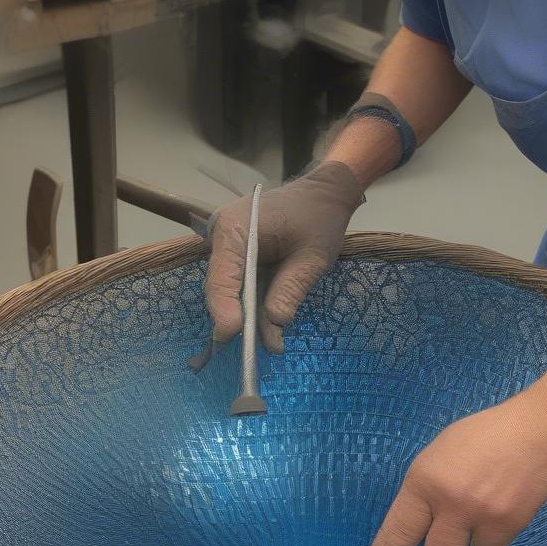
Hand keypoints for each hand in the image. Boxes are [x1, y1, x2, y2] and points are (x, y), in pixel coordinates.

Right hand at [201, 162, 364, 355]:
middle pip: (222, 287)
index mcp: (235, 229)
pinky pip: (241, 284)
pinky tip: (270, 326)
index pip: (222, 277)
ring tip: (272, 344)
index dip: (225, 310)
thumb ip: (291, 288)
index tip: (231, 336)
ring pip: (232, 290)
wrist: (324, 193)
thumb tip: (274, 326)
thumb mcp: (314, 256)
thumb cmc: (320, 217)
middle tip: (253, 353)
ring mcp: (228, 245)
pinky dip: (254, 304)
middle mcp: (222, 236)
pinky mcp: (238, 254)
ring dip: (250, 316)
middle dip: (239, 320)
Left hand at [360, 391, 546, 545]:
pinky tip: (498, 513)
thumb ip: (426, 487)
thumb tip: (417, 522)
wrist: (538, 429)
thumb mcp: (441, 452)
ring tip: (478, 516)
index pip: (396, 533)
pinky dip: (491, 539)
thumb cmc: (485, 433)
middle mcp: (449, 503)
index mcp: (425, 479)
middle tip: (443, 540)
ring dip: (467, 545)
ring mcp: (482, 517)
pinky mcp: (510, 526)